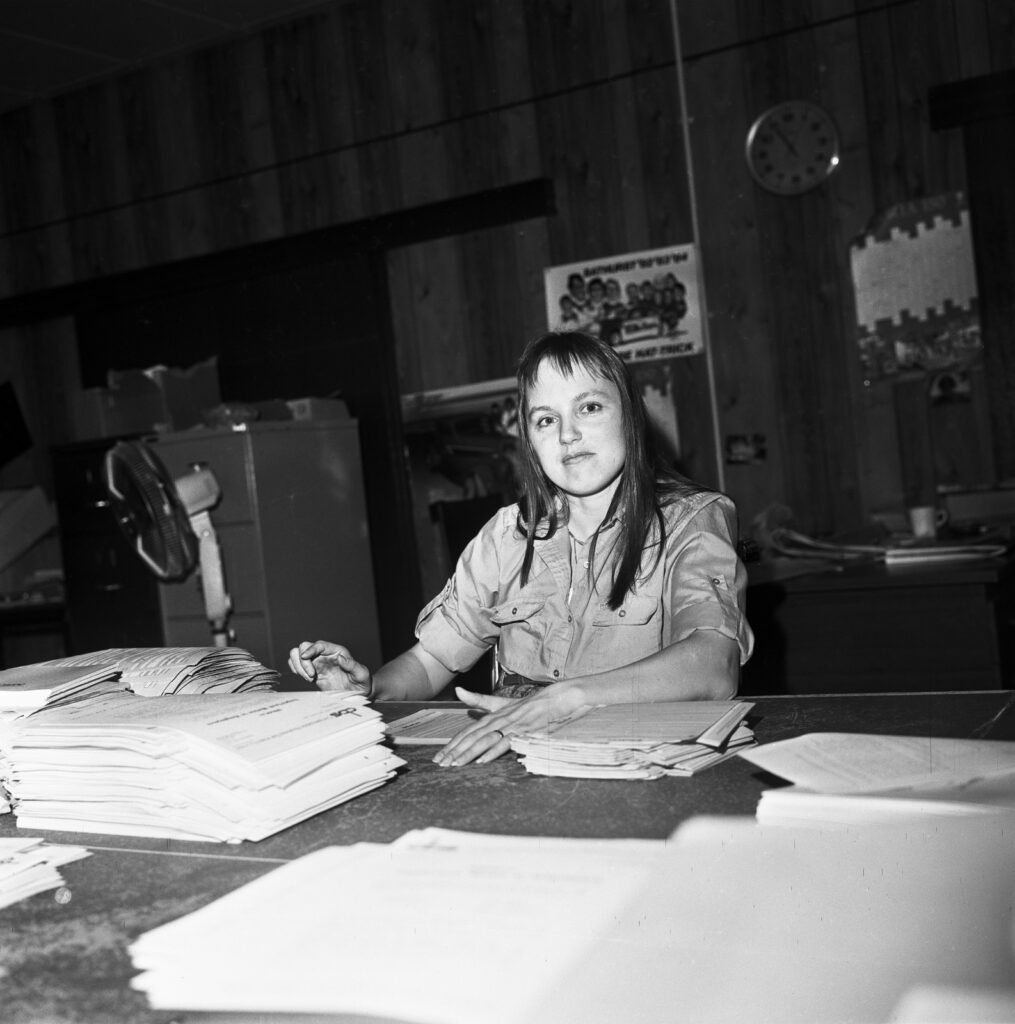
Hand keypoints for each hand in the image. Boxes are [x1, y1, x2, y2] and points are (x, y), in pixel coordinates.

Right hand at [287, 641, 371, 695]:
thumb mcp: (361, 674)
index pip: (319, 644)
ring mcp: (317, 663)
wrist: (358, 692)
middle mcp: (325, 654)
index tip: (305, 657)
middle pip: (304, 647)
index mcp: (336, 651)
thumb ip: (352, 665)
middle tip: (311, 676)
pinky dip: (297, 670)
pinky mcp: (312, 672)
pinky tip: (306, 679)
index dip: (310, 649)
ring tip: (309, 678)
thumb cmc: (362, 682)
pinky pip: (297, 666)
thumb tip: (340, 658)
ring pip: (297, 655)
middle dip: (302, 661)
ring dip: (298, 666)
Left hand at [433, 683, 589, 767]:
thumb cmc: (533, 704)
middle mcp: (500, 718)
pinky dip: (493, 751)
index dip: (453, 743)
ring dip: (469, 753)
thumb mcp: (505, 703)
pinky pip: (506, 742)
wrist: (560, 698)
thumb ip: (481, 700)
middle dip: (455, 750)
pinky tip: (482, 760)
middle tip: (439, 764)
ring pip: (485, 739)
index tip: (439, 756)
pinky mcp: (525, 731)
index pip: (468, 730)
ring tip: (455, 764)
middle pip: (472, 736)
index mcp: (494, 714)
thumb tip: (459, 691)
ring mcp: (513, 725)